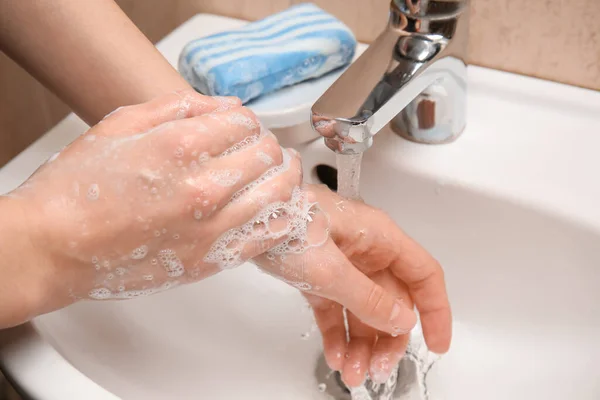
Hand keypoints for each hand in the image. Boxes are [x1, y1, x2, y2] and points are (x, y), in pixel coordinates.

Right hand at [5, 90, 302, 321]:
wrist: (57, 249)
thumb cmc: (77, 188)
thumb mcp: (120, 125)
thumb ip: (178, 107)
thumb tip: (225, 104)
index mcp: (180, 147)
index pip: (243, 122)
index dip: (247, 120)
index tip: (243, 125)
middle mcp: (204, 187)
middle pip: (267, 154)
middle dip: (268, 144)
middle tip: (263, 146)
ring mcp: (212, 228)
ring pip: (279, 193)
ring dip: (286, 175)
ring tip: (283, 170)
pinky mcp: (213, 260)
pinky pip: (270, 236)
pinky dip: (284, 215)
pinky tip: (281, 205)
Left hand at [303, 185, 450, 386]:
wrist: (245, 215)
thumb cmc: (284, 221)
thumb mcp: (331, 269)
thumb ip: (368, 298)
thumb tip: (402, 320)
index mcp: (379, 237)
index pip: (423, 275)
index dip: (435, 311)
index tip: (437, 343)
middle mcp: (365, 249)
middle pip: (392, 300)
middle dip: (388, 339)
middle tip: (379, 369)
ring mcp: (341, 262)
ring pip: (363, 309)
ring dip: (361, 344)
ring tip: (352, 372)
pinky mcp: (318, 273)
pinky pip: (335, 309)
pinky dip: (337, 333)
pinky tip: (335, 355)